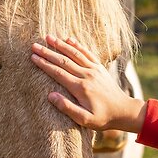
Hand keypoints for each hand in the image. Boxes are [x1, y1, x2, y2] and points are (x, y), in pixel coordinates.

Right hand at [30, 34, 146, 132]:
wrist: (124, 111)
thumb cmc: (103, 118)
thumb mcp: (84, 119)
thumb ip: (67, 108)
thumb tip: (50, 95)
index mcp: (80, 88)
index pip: (58, 73)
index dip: (45, 64)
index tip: (33, 57)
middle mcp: (87, 75)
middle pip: (63, 61)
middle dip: (48, 52)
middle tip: (34, 45)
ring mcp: (94, 70)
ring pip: (74, 54)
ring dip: (60, 44)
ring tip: (48, 37)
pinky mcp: (99, 67)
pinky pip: (87, 53)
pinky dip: (77, 45)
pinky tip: (69, 39)